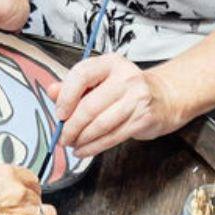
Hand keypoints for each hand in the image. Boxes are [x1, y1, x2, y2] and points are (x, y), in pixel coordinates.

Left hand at [51, 54, 185, 156]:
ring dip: (82, 139)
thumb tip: (51, 91)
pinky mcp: (143, 118)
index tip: (59, 114)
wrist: (163, 98)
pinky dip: (94, 147)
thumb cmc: (125, 90)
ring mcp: (137, 98)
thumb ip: (74, 86)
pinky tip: (84, 150)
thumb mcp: (100, 81)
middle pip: (89, 106)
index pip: (82, 75)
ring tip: (72, 144)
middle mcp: (126, 77)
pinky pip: (112, 137)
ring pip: (100, 125)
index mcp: (110, 63)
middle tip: (62, 137)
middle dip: (71, 127)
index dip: (66, 97)